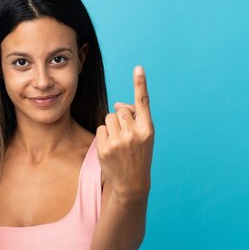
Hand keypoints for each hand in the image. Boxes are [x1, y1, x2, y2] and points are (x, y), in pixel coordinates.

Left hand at [96, 65, 154, 199]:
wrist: (132, 182)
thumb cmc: (138, 154)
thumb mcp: (143, 136)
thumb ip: (134, 117)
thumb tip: (117, 104)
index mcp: (147, 129)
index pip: (143, 102)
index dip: (140, 83)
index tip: (138, 67)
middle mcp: (134, 134)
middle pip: (119, 111)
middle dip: (121, 120)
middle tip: (126, 137)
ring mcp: (119, 141)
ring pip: (108, 118)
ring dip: (112, 127)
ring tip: (119, 143)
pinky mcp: (105, 148)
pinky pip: (101, 129)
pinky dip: (104, 136)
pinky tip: (111, 148)